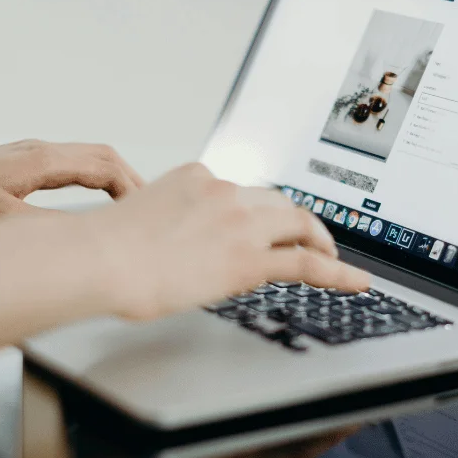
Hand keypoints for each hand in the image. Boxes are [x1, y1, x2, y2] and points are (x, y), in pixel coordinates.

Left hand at [0, 139, 143, 227]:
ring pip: (86, 158)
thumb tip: (85, 239)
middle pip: (102, 156)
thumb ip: (47, 229)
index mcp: (42, 160)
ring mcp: (28, 154)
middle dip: (132, 180)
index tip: (147, 210)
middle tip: (150, 207)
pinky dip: (92, 179)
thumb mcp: (2, 223)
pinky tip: (89, 198)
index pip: (105, 165)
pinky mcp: (17, 163)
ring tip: (128, 204)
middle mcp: (38, 150)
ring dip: (112, 178)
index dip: (133, 187)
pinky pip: (69, 165)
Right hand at [88, 163, 369, 320]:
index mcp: (196, 177)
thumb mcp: (141, 219)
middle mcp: (223, 191)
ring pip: (297, 225)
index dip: (257, 213)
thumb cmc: (106, 251)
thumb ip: (170, 222)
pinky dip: (338, 272)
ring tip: (333, 258)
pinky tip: (357, 281)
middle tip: (309, 238)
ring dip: (320, 240)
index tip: (263, 224)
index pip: (241, 192)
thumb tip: (179, 246)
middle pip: (277, 203)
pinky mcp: (248, 258)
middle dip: (296, 222)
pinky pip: (306, 264)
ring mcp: (239, 221)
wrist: (100, 261)